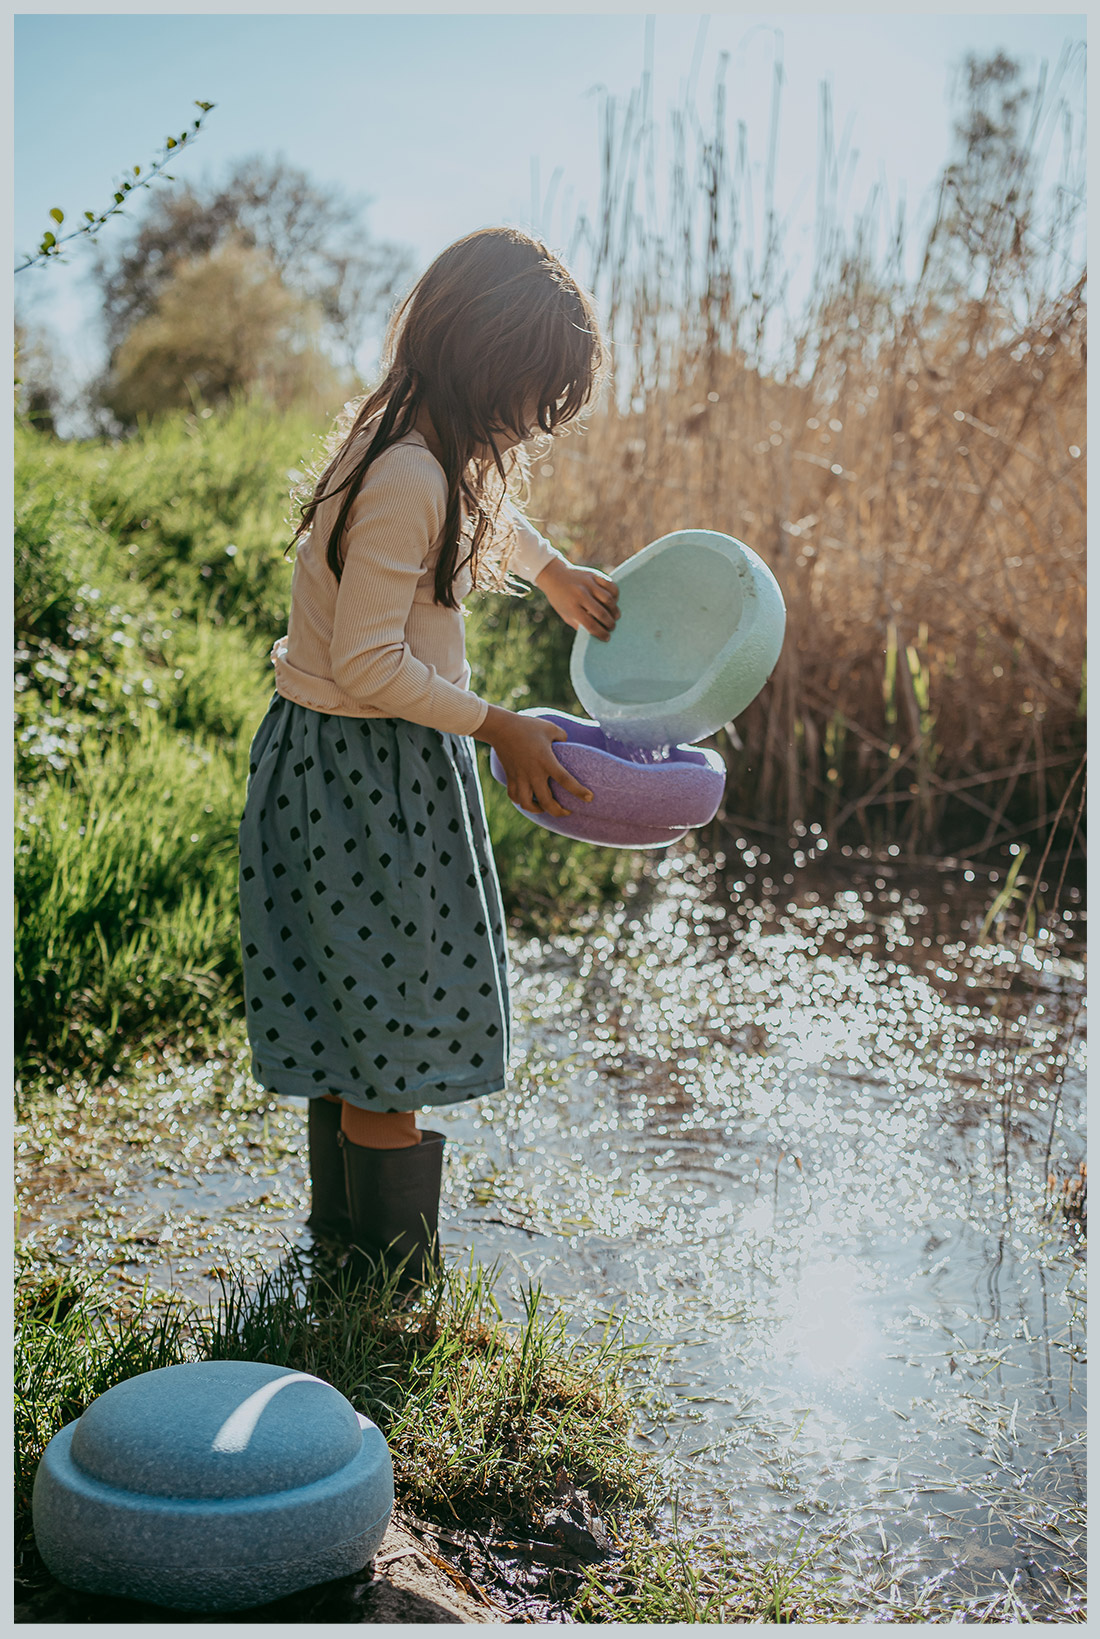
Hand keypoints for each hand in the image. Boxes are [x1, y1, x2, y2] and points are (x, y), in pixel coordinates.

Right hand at [476, 706, 593, 816]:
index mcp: (546, 760)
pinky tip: (528, 800)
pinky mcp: (510, 777)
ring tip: (545, 808)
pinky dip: (521, 802)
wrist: (501, 728)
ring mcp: (520, 777)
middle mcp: (533, 772)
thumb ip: (562, 737)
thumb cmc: (528, 726)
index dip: (578, 791)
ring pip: (527, 804)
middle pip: (547, 802)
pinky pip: (514, 797)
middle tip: (568, 812)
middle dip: (559, 812)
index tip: (589, 798)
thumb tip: (567, 744)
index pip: (565, 780)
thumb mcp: (550, 728)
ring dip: (538, 810)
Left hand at [535, 557, 619, 640]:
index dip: (601, 633)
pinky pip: (610, 585)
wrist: (553, 575)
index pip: (590, 624)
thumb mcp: (565, 614)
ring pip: (609, 599)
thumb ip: (579, 624)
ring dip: (614, 610)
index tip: (607, 638)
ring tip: (615, 616)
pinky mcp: (594, 575)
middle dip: (610, 624)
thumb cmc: (559, 598)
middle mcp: (581, 594)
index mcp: (572, 607)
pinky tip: (614, 601)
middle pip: (601, 613)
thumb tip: (595, 634)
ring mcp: (588, 583)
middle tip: (612, 627)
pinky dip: (615, 594)